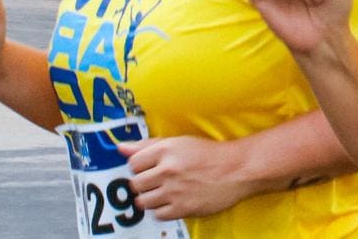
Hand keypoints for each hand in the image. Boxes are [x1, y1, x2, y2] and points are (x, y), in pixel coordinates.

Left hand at [119, 136, 250, 219]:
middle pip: (135, 184)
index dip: (141, 167)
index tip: (150, 169)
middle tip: (159, 181)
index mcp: (166, 150)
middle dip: (144, 184)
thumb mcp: (180, 142)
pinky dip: (164, 210)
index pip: (133, 164)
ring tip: (166, 192)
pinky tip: (175, 201)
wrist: (236, 170)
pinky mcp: (182, 208)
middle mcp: (168, 170)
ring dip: (152, 199)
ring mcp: (174, 190)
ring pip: (143, 202)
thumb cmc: (208, 154)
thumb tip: (121, 148)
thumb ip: (148, 145)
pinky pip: (158, 215)